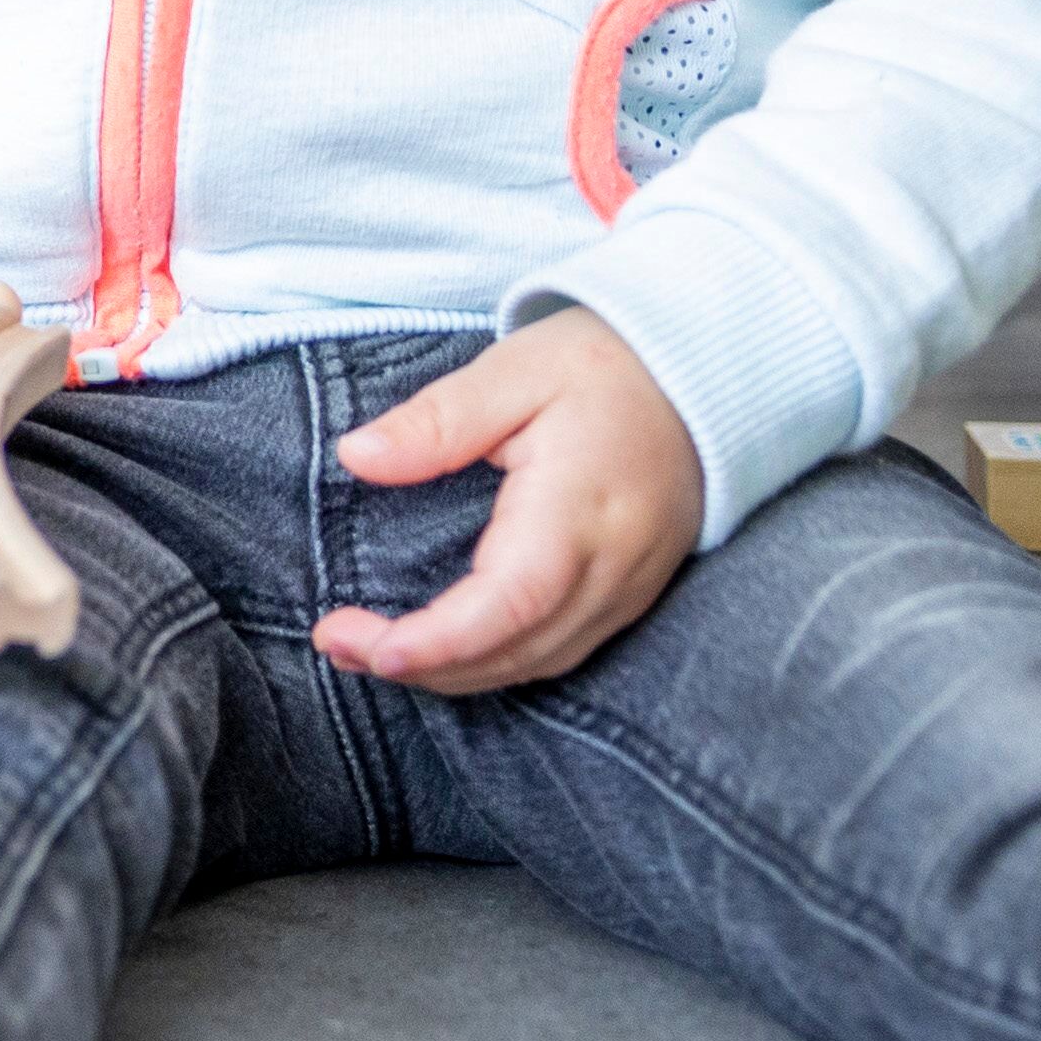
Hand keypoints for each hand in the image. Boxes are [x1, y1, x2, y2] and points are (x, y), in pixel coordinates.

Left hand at [313, 312, 700, 694]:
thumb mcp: (516, 370)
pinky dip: (494, 660)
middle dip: (423, 664)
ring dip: (452, 672)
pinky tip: (441, 651)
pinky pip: (559, 650)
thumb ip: (437, 419)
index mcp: (581, 510)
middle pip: (516, 647)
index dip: (440, 640)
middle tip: (336, 642)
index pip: (511, 600)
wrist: (704, 380)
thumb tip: (358, 456)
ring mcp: (627, 590)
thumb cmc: (608, 367)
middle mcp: (612, 567)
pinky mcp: (628, 596)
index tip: (368, 645)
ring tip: (368, 652)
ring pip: (535, 661)